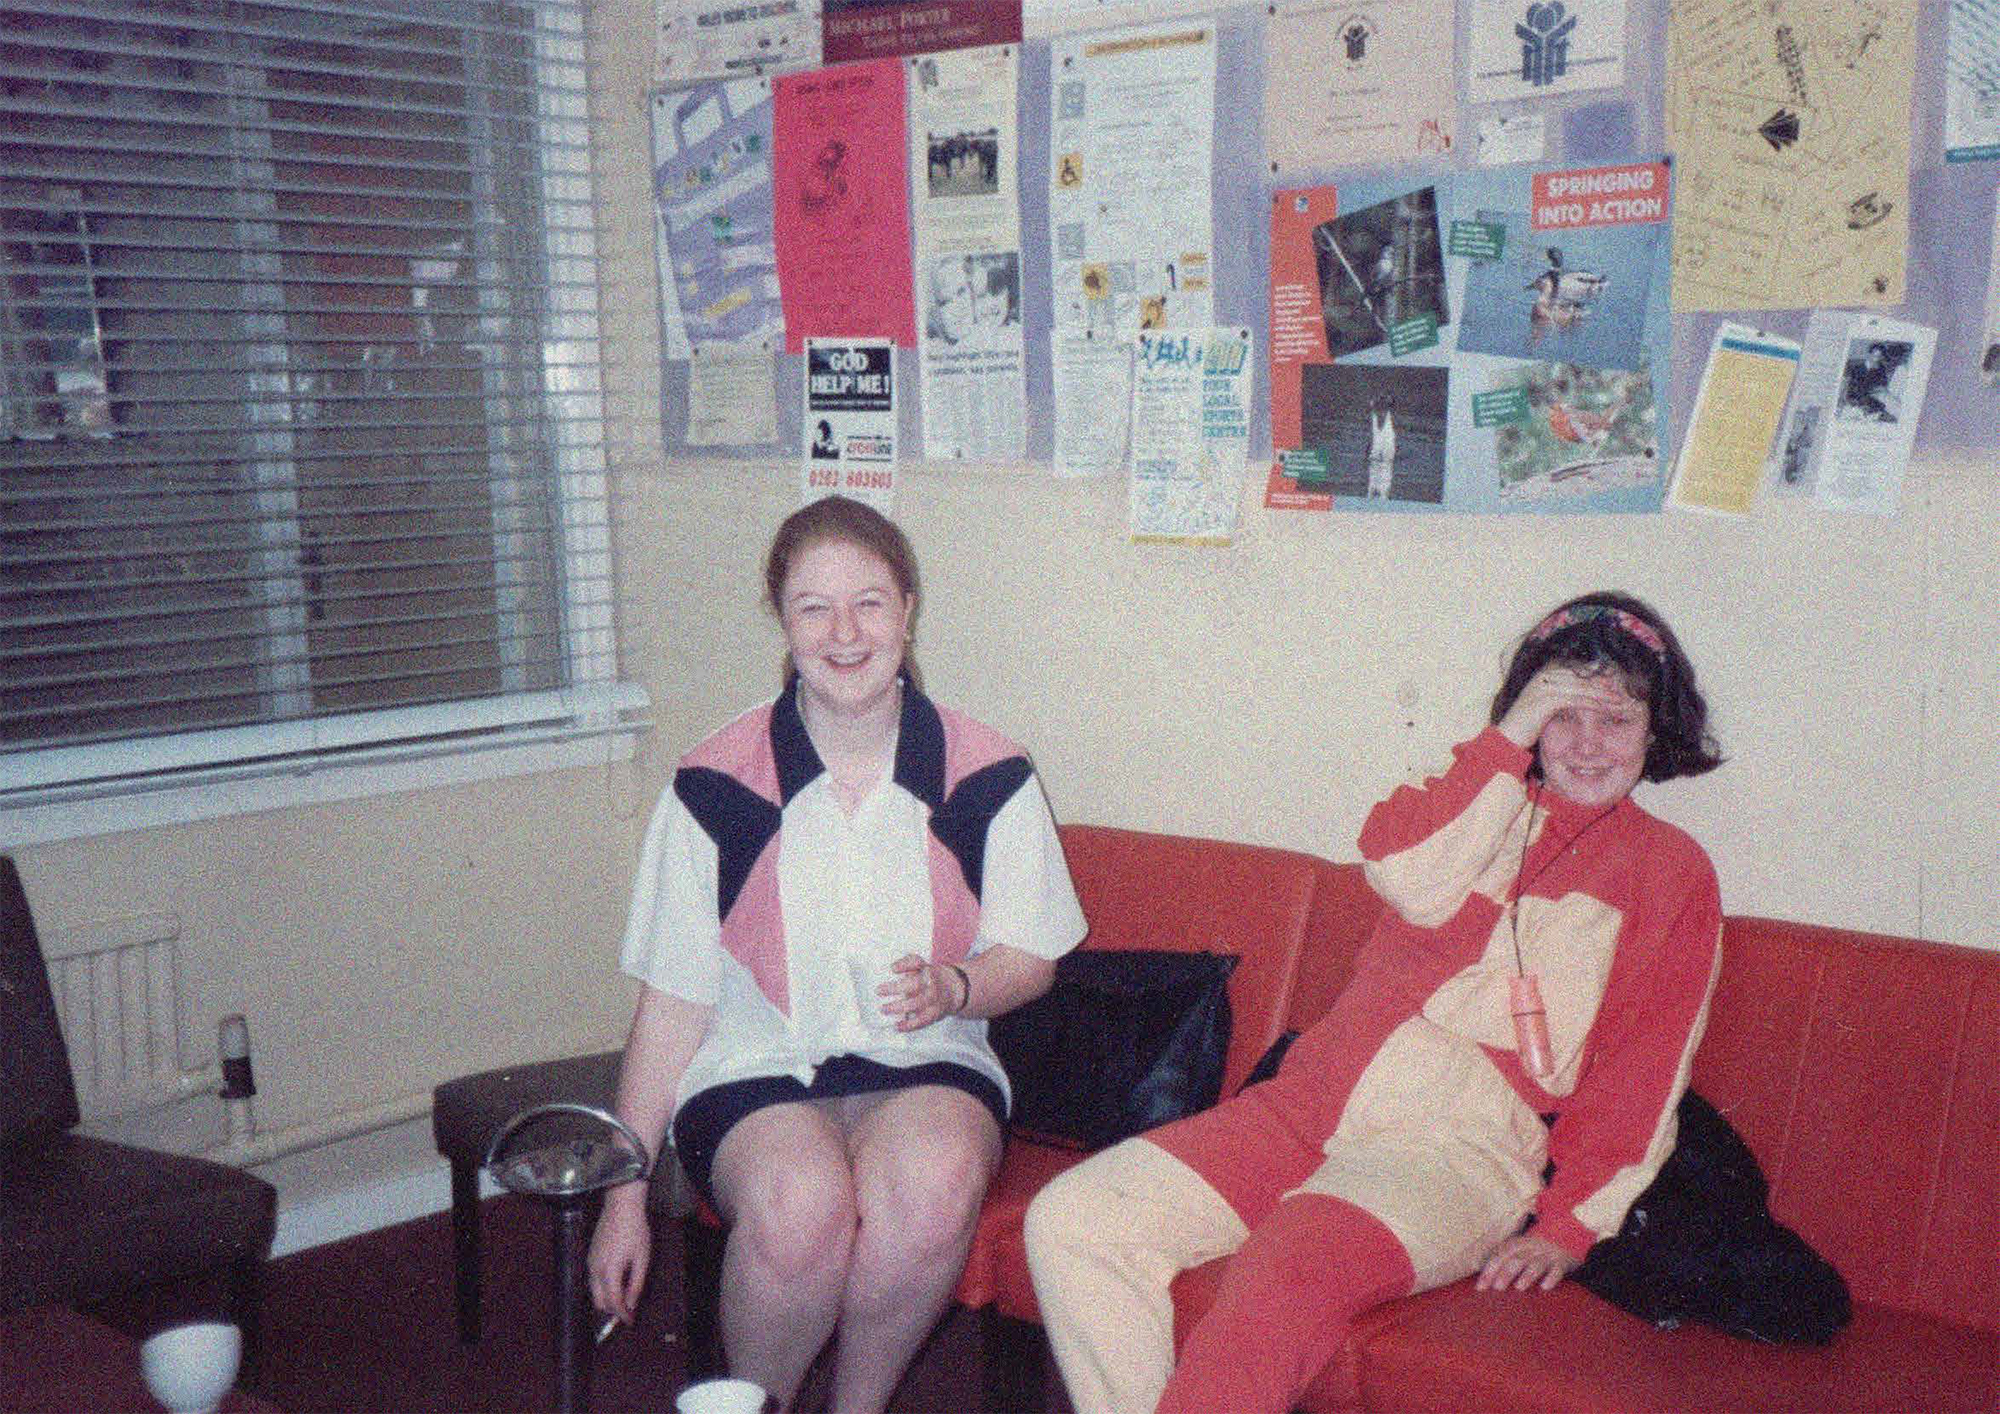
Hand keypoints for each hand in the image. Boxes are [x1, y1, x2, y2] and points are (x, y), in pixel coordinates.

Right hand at [586, 1186, 650, 1324]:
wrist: (621, 1206)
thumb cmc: (635, 1230)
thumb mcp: (642, 1258)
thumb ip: (636, 1284)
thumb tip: (632, 1304)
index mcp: (609, 1271)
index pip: (613, 1302)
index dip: (622, 1315)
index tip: (630, 1321)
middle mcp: (595, 1269)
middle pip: (599, 1302)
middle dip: (612, 1310)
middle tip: (628, 1311)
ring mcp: (590, 1262)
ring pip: (594, 1292)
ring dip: (607, 1299)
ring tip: (624, 1296)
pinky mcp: (590, 1256)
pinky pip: (593, 1280)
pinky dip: (603, 1287)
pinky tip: (616, 1282)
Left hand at [885, 953, 962, 1029]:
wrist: (953, 989)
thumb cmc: (930, 977)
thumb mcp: (922, 966)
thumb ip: (908, 963)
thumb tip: (893, 968)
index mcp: (928, 971)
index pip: (917, 964)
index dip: (905, 965)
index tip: (892, 969)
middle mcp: (932, 984)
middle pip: (914, 985)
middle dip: (895, 988)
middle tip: (878, 990)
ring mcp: (934, 1000)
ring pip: (916, 1004)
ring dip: (898, 1007)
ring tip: (883, 1009)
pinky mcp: (934, 1014)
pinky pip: (921, 1021)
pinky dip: (908, 1025)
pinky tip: (897, 1026)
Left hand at [1475, 1232, 1577, 1291]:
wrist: (1568, 1228)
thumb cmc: (1538, 1245)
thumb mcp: (1521, 1246)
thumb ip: (1505, 1257)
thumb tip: (1480, 1273)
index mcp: (1518, 1243)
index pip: (1501, 1255)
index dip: (1490, 1270)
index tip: (1480, 1286)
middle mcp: (1532, 1247)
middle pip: (1517, 1259)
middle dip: (1506, 1273)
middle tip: (1496, 1288)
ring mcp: (1547, 1254)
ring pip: (1536, 1264)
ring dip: (1527, 1275)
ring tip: (1519, 1287)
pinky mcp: (1562, 1262)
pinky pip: (1557, 1270)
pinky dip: (1551, 1278)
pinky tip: (1545, 1287)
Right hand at [1496, 664, 1634, 749]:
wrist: (1506, 738)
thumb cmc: (1525, 726)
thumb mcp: (1544, 705)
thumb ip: (1559, 696)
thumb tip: (1579, 695)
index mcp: (1544, 674)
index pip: (1578, 671)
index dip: (1598, 676)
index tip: (1617, 683)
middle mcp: (1544, 676)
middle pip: (1582, 677)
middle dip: (1605, 684)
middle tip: (1626, 690)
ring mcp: (1544, 686)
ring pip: (1582, 687)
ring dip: (1604, 694)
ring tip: (1622, 700)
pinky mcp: (1546, 700)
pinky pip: (1577, 699)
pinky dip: (1594, 703)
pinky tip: (1607, 708)